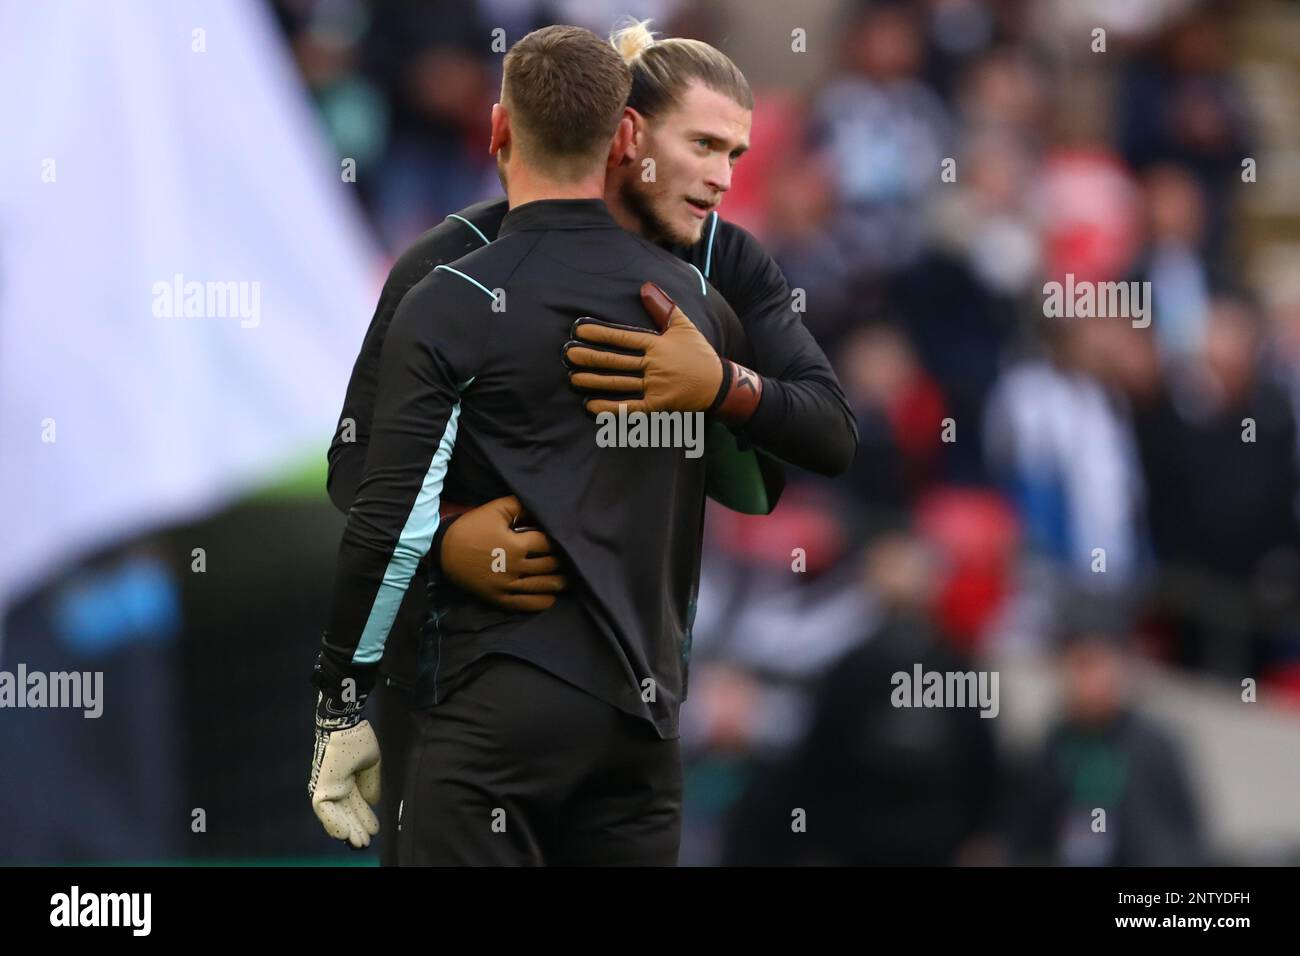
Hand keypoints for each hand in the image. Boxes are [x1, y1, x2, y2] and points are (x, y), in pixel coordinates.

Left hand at [308, 690, 380, 848]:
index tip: (375, 831)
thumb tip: (374, 802)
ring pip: (335, 815)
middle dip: (356, 828)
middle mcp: (337, 786)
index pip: (356, 804)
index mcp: (349, 780)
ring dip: (347, 829)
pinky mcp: (321, 786)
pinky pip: (324, 810)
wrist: (346, 725)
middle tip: (365, 843)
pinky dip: (332, 822)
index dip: (365, 817)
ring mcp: (328, 786)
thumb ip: (370, 784)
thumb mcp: (370, 765)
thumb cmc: (358, 739)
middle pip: (346, 812)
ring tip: (357, 842)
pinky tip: (343, 834)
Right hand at [440, 495, 565, 611]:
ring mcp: (507, 586)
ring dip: (559, 582)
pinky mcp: (499, 598)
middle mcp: (514, 567)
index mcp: (515, 545)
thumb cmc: (472, 527)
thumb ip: (520, 505)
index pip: (547, 543)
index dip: (556, 539)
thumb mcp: (494, 509)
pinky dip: (543, 601)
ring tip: (567, 578)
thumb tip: (540, 508)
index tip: (561, 539)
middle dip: (561, 561)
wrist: (444, 550)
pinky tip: (551, 596)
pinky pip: (527, 605)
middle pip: (549, 565)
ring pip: (542, 586)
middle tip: (569, 558)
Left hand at [564, 281, 723, 415]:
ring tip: (573, 379)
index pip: (623, 338)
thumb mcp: (683, 326)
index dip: (600, 334)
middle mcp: (654, 365)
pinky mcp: (657, 405)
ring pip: (619, 383)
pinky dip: (610, 408)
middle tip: (568, 354)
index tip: (579, 330)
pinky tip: (591, 406)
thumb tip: (645, 286)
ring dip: (595, 381)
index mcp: (657, 344)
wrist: (719, 385)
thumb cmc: (698, 354)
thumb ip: (662, 307)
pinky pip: (630, 408)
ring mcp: (655, 387)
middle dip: (590, 357)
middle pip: (616, 361)